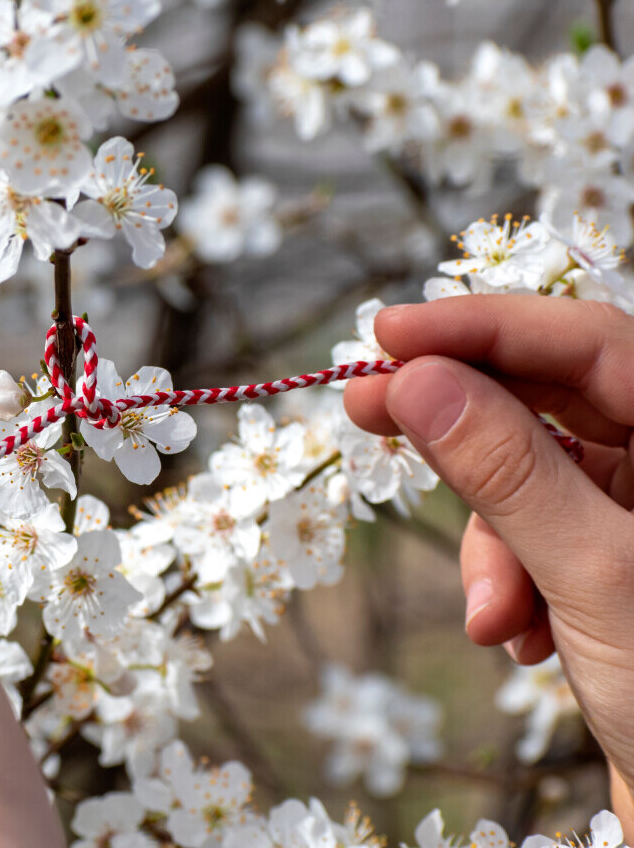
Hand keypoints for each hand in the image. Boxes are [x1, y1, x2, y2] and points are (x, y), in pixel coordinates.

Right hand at [343, 295, 633, 825]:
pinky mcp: (601, 560)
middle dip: (458, 422)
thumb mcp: (594, 577)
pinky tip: (519, 639)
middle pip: (546, 400)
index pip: (587, 343)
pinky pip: (526, 538)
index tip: (387, 333)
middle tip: (363, 406)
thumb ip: (506, 471)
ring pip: (523, 480)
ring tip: (494, 618)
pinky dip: (505, 582)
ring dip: (489, 545)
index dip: (484, 326)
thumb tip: (417, 381)